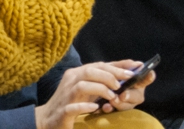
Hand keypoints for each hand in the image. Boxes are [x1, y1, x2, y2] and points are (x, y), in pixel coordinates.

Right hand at [34, 61, 154, 128]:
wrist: (47, 119)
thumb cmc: (69, 103)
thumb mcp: (84, 90)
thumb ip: (98, 83)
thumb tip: (121, 79)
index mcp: (76, 74)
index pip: (98, 65)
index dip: (118, 65)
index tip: (135, 65)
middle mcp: (70, 80)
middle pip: (90, 70)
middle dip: (111, 74)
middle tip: (127, 80)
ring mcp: (66, 95)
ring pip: (82, 85)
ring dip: (101, 89)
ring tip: (113, 97)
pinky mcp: (64, 110)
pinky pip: (74, 106)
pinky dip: (85, 106)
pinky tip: (95, 108)